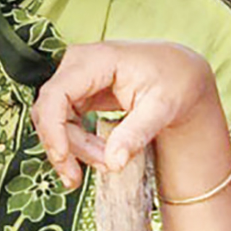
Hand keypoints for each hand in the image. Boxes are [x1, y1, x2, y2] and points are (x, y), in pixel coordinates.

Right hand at [31, 41, 223, 187]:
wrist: (179, 72)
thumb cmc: (173, 82)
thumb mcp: (162, 108)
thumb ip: (136, 134)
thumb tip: (113, 163)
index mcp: (96, 60)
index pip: (56, 95)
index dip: (53, 129)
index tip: (63, 159)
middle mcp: (76, 64)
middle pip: (51, 110)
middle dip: (66, 145)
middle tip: (96, 170)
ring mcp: (73, 77)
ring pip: (54, 119)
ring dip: (72, 147)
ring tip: (105, 164)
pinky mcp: (75, 91)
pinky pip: (62, 120)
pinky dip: (74, 142)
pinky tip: (95, 156)